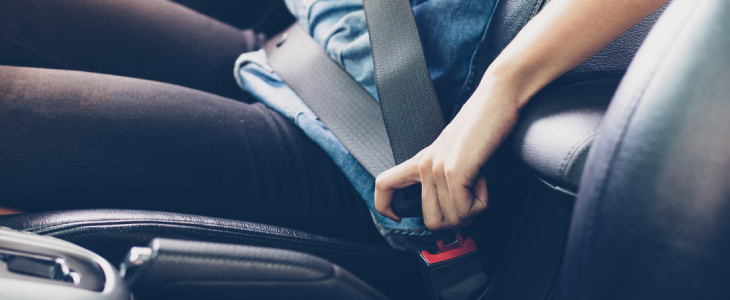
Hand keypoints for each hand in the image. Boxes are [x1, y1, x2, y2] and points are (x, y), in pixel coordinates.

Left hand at [374, 80, 519, 229]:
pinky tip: (483, 180)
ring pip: (452, 219)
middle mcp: (425, 165)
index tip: (399, 217)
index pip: (384, 185)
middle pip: (431, 220)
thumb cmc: (484, 125)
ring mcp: (437, 168)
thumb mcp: (458, 153)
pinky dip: (481, 203)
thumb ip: (449, 177)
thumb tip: (456, 210)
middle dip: (457, 221)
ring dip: (473, 211)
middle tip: (472, 202)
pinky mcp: (453, 171)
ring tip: (480, 185)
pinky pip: (464, 210)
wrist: (498, 98)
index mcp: (422, 160)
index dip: (385, 208)